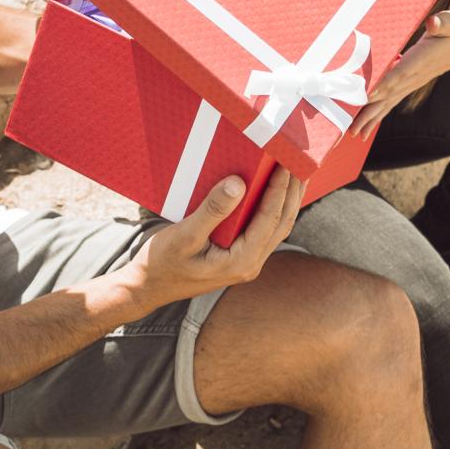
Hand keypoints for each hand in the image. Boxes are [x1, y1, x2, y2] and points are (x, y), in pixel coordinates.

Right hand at [123, 165, 303, 311]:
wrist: (148, 287)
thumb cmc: (162, 262)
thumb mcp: (185, 235)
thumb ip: (213, 210)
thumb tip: (239, 183)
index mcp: (241, 262)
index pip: (269, 219)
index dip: (280, 189)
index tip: (287, 162)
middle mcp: (250, 265)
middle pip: (282, 223)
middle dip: (292, 192)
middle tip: (301, 161)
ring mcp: (247, 263)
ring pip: (277, 227)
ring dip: (287, 200)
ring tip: (297, 172)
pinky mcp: (240, 257)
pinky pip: (265, 229)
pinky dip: (273, 208)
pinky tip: (274, 192)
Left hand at [348, 10, 449, 138]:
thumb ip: (441, 23)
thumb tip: (433, 23)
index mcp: (423, 59)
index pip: (402, 73)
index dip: (386, 84)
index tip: (368, 96)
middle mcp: (417, 75)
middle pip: (391, 95)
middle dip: (371, 110)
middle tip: (353, 127)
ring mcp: (413, 82)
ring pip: (390, 102)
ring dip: (372, 118)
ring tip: (356, 134)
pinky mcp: (410, 84)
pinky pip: (392, 100)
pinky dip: (379, 113)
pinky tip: (367, 126)